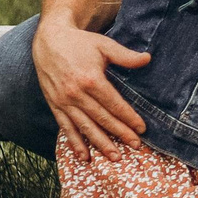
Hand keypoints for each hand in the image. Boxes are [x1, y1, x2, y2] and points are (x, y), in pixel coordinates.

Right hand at [31, 12, 147, 154]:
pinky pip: (65, 127)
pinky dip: (75, 143)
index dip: (129, 118)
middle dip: (120, 134)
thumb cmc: (80, 43)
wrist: (49, 40)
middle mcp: (76, 94)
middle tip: (136, 146)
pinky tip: (84, 156)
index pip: (114, 104)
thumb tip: (148, 59)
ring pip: (85, 127)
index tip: (142, 129)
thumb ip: (125, 56)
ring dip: (100, 143)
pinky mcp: (54, 105)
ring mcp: (64, 101)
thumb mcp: (104, 45)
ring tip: (114, 157)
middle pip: (102, 119)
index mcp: (91, 79)